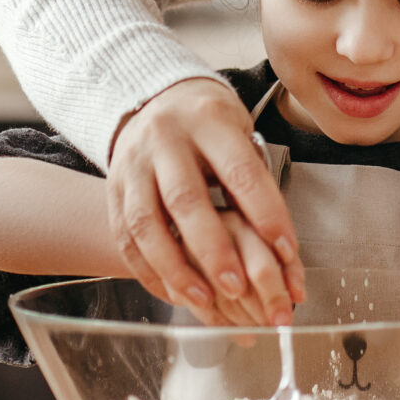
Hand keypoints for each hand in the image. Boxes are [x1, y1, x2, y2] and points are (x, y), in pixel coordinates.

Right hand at [106, 78, 303, 322]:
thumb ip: (255, 185)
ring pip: (146, 223)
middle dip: (213, 250)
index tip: (285, 251)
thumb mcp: (240, 135)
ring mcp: (133, 164)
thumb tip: (282, 250)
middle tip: (238, 287)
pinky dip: (148, 270)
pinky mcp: (113, 188)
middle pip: (186, 199)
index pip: (239, 170)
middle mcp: (165, 139)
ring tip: (203, 299)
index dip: (264, 213)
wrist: (155, 100)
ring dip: (175, 268)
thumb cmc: (210, 125)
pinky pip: (124, 236)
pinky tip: (173, 292)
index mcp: (208, 121)